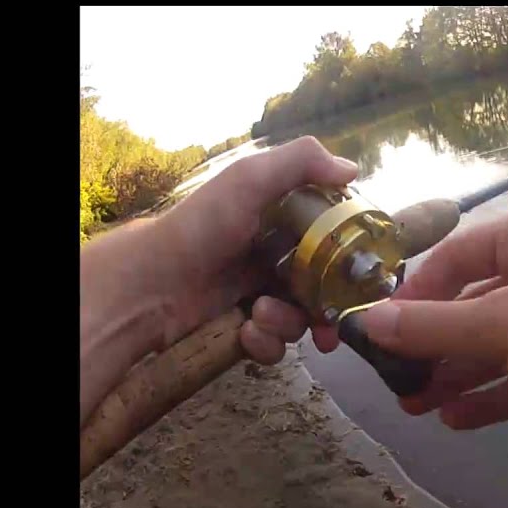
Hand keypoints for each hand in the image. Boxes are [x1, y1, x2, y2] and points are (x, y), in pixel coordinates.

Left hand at [152, 136, 357, 361]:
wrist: (148, 285)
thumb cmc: (201, 228)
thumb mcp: (248, 180)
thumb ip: (300, 163)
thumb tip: (352, 169)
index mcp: (284, 219)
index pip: (333, 240)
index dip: (348, 261)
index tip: (359, 279)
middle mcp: (278, 256)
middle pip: (325, 288)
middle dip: (327, 309)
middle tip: (327, 325)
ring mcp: (262, 293)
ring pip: (302, 319)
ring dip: (287, 324)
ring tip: (260, 315)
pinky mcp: (246, 327)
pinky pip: (276, 344)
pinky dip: (266, 342)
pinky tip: (246, 331)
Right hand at [356, 207, 507, 461]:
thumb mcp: (506, 326)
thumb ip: (435, 327)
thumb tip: (367, 321)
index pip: (458, 255)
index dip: (417, 291)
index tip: (380, 330)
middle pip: (475, 302)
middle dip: (434, 342)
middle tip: (396, 380)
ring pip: (498, 344)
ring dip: (457, 374)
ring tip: (416, 404)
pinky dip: (493, 394)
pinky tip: (457, 419)